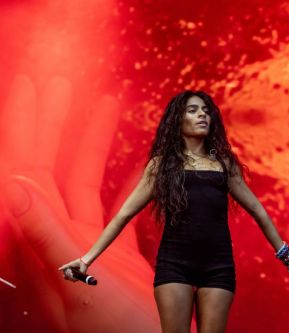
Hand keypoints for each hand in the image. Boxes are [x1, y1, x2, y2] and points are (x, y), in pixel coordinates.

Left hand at [0, 74, 159, 331]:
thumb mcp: (76, 289)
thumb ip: (44, 238)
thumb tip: (13, 183)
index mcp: (44, 242)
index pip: (25, 170)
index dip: (25, 125)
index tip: (34, 86)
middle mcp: (61, 237)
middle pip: (50, 165)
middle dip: (54, 121)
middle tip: (64, 83)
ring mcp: (90, 243)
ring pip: (85, 179)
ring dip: (91, 141)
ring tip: (105, 105)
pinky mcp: (117, 251)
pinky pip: (117, 202)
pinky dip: (123, 176)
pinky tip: (132, 158)